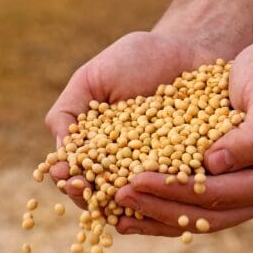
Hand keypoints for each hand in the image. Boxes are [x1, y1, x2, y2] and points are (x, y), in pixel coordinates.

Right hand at [45, 29, 241, 234]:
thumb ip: (68, 112)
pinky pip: (180, 191)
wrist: (188, 47)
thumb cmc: (135, 60)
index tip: (65, 174)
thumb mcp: (92, 78)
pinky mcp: (193, 170)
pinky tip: (161, 192)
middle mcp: (125, 168)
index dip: (70, 178)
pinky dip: (170, 197)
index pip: (78, 174)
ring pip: (140, 201)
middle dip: (92, 197)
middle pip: (104, 196)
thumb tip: (58, 152)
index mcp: (97, 150)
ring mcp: (158, 172)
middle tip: (87, 189)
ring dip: (127, 205)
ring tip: (120, 195)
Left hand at [114, 38, 252, 235]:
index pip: (221, 194)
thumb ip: (250, 135)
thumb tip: (213, 165)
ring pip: (197, 217)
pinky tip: (129, 209)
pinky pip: (193, 205)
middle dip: (159, 207)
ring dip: (155, 217)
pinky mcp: (229, 185)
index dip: (177, 190)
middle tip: (118, 196)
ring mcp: (249, 195)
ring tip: (115, 214)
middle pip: (207, 214)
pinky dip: (162, 207)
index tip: (136, 180)